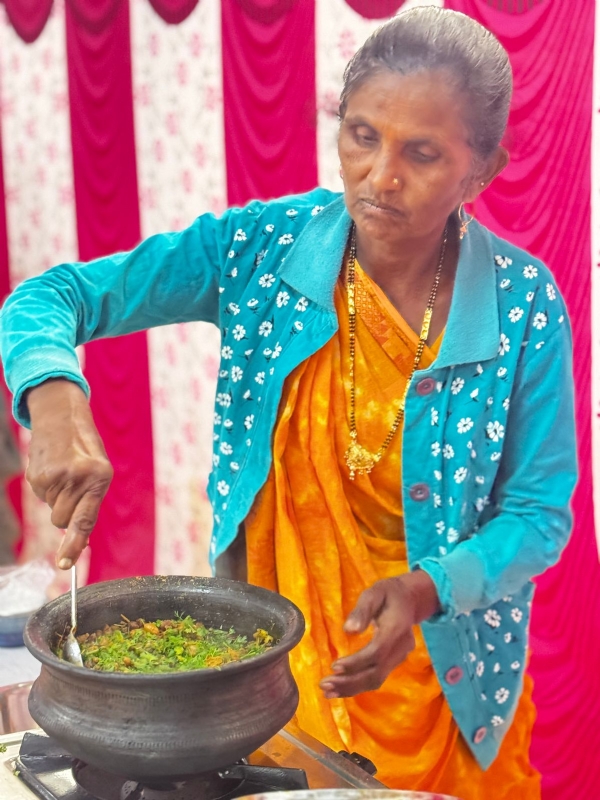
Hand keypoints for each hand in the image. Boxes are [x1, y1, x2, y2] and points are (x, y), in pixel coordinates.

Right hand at [26, 379, 112, 568]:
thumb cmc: (85, 448)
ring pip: (53, 510)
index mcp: (99, 477)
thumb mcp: (99, 470)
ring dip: (57, 499)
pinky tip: (53, 468)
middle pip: (64, 521)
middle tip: (72, 489)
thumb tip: (81, 538)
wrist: (61, 415)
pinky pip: (42, 497)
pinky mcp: (37, 476)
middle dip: (67, 514)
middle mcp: (77, 478)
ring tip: (64, 474)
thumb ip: (91, 502)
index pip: (85, 519)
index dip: (74, 545)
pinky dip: (48, 488)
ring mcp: (55, 477)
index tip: (63, 564)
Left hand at [319, 570, 439, 698]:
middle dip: (350, 682)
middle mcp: (401, 647)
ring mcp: (400, 657)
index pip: (377, 651)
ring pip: (377, 679)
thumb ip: (362, 610)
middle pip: (377, 672)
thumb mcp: (374, 593)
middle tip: (324, 685)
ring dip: (352, 688)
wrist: (410, 599)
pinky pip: (377, 677)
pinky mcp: (394, 662)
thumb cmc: (388, 593)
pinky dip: (358, 685)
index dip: (356, 662)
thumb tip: (348, 630)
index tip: (334, 667)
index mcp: (397, 628)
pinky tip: (341, 689)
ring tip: (328, 691)